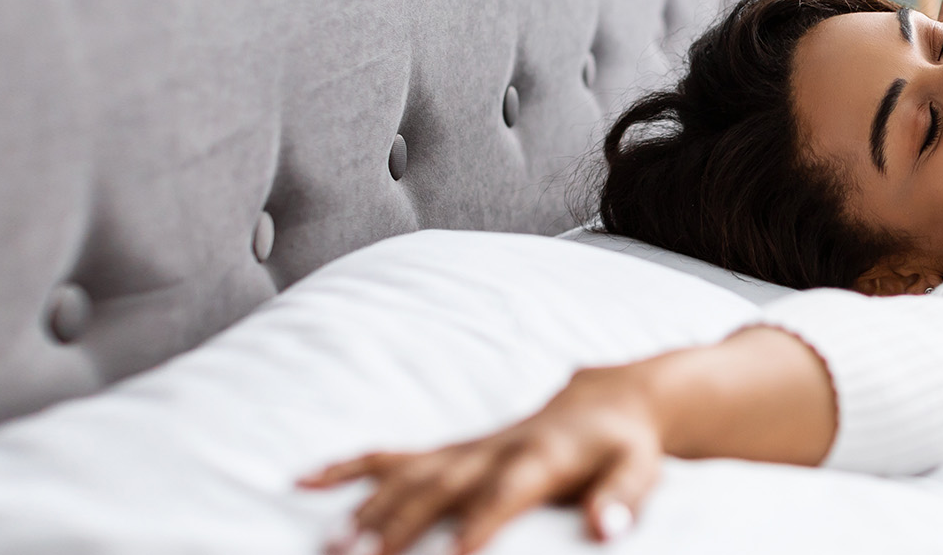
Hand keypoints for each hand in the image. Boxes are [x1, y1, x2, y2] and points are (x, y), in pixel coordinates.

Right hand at [299, 367, 662, 554]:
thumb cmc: (623, 449)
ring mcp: (463, 448)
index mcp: (540, 456)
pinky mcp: (447, 450)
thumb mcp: (639, 472)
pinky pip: (390, 455)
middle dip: (402, 522)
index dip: (481, 520)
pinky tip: (303, 482)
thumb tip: (608, 530)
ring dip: (367, 507)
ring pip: (405, 474)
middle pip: (440, 485)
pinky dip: (346, 466)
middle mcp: (492, 448)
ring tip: (332, 546)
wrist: (606, 402)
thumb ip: (623, 500)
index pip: (506, 490)